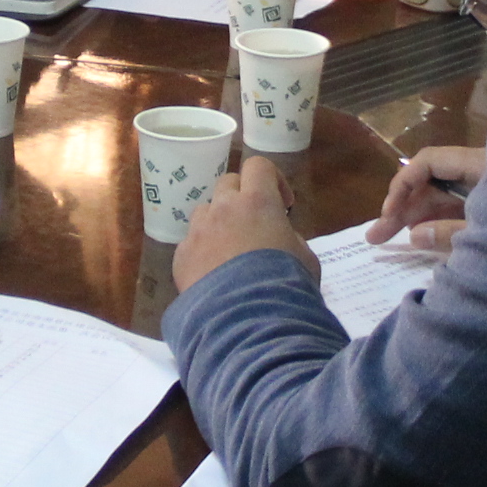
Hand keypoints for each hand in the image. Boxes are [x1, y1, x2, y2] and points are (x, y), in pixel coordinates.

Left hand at [176, 155, 307, 292]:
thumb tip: (278, 236)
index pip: (258, 165)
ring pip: (205, 212)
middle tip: (254, 225)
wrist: (246, 320)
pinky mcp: (181, 256)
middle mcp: (223, 208)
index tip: (282, 203)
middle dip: (242, 198)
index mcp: (257, 202)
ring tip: (231, 253)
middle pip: (227, 183)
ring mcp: (198, 231)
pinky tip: (215, 277)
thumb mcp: (305, 258)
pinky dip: (203, 252)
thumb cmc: (285, 285)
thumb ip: (290, 237)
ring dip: (218, 223)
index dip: (272, 179)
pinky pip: (191, 243)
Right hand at [368, 146, 482, 251]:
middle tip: (377, 236)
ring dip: (421, 216)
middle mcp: (481, 170)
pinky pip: (461, 206)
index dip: (403, 184)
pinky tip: (425, 235)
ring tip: (395, 237)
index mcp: (481, 165)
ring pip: (445, 196)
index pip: (429, 162)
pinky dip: (442, 219)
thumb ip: (450, 234)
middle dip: (406, 208)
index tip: (388, 214)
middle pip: (433, 182)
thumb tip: (414, 236)